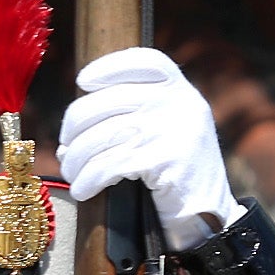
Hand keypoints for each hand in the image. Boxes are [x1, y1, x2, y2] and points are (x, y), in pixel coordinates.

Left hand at [54, 48, 237, 246]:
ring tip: (73, 174)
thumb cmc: (176, 170)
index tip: (83, 81)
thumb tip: (74, 124)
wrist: (208, 213)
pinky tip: (85, 188)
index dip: (108, 67)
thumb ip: (138, 111)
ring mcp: (174, 129)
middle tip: (66, 150)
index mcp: (181, 91)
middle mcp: (180, 104)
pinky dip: (89, 179)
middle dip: (74, 128)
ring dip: (77, 160)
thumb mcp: (169, 128)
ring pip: (101, 136)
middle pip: (106, 101)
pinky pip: (109, 165)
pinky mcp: (164, 159)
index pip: (144, 61)